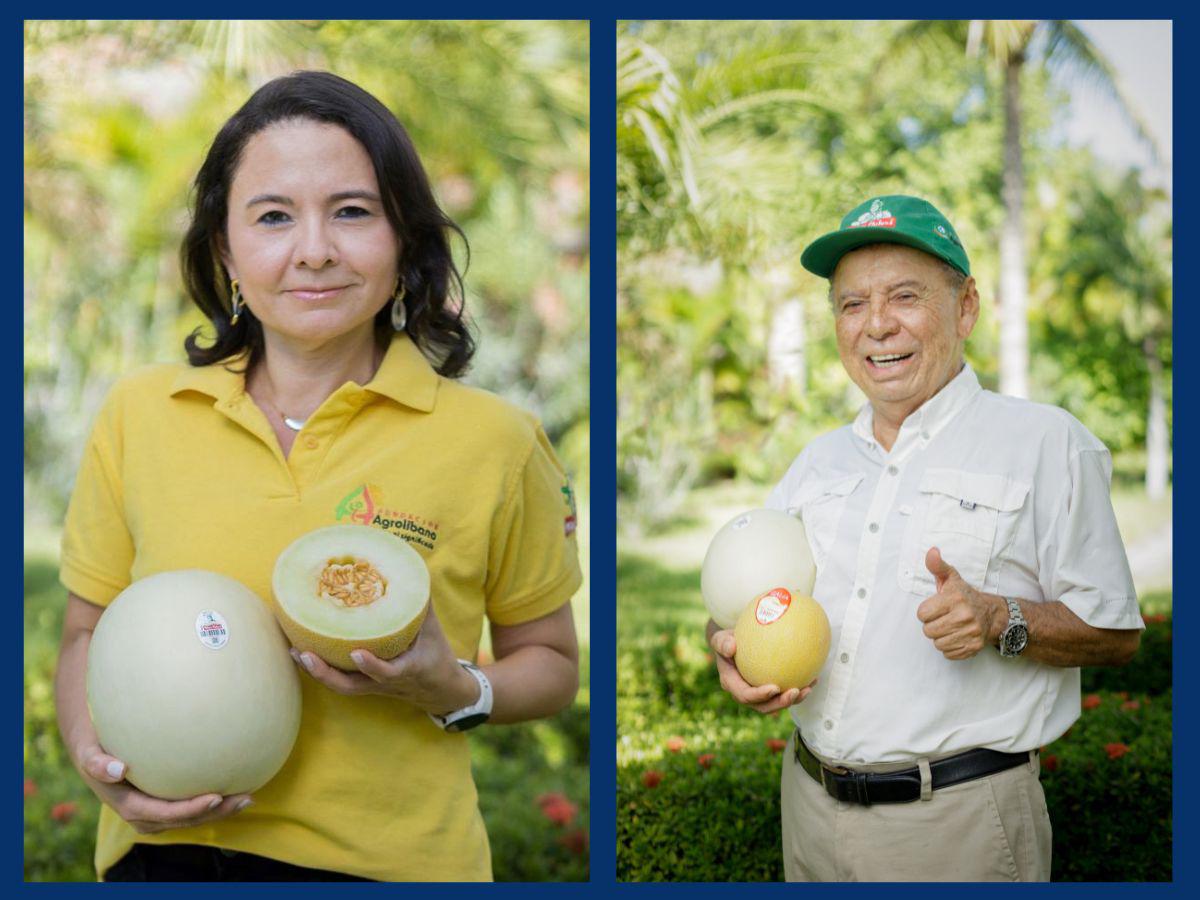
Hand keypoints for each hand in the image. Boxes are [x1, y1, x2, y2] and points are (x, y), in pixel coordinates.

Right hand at [75, 741, 251, 834]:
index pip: (166, 813)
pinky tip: (239, 783)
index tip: (215, 797)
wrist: (95, 753)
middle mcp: (147, 816)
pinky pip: (193, 804)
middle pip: (186, 820)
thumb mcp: (88, 753)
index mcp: (131, 807)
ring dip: (221, 810)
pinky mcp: (167, 802)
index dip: (191, 810)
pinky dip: (215, 799)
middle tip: (245, 798)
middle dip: (216, 813)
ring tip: (248, 797)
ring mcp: (158, 812)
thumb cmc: (95, 749)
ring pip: (194, 816)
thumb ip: (97, 763)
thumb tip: (117, 769)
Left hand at [290, 604, 480, 714]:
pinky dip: (321, 669)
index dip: (372, 666)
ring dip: (317, 672)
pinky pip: (340, 681)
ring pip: (340, 686)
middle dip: (325, 673)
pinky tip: (303, 653)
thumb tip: (411, 573)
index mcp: (406, 671)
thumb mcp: (434, 631)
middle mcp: (384, 683)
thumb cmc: (437, 657)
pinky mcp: (366, 685)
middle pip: (350, 687)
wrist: (440, 691)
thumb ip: (421, 605)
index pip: (387, 673)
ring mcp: (372, 687)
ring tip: (296, 651)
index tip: (357, 654)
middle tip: (305, 654)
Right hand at [708, 625, 816, 713]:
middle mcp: (745, 693)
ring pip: (777, 703)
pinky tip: (813, 679)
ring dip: (793, 699)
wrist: (734, 645)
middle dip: (780, 703)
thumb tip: (731, 647)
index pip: (746, 696)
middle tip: (796, 692)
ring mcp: (759, 694)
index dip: (760, 696)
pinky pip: (785, 693)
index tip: (775, 687)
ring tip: (808, 688)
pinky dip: (799, 689)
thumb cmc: (728, 640)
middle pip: (763, 706)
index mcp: (732, 684)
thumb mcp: (720, 638)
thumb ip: (722, 642)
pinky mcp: (770, 690)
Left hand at [917, 547, 1001, 659]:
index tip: (936, 608)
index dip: (926, 611)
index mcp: (955, 599)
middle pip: (928, 631)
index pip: (922, 614)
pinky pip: (948, 653)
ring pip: (937, 643)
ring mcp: (971, 633)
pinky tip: (957, 636)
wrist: (992, 615)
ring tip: (950, 627)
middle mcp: (964, 616)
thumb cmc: (965, 596)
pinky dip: (950, 647)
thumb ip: (937, 566)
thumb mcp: (951, 578)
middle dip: (932, 625)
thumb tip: (931, 551)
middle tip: (943, 618)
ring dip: (941, 637)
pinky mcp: (973, 647)